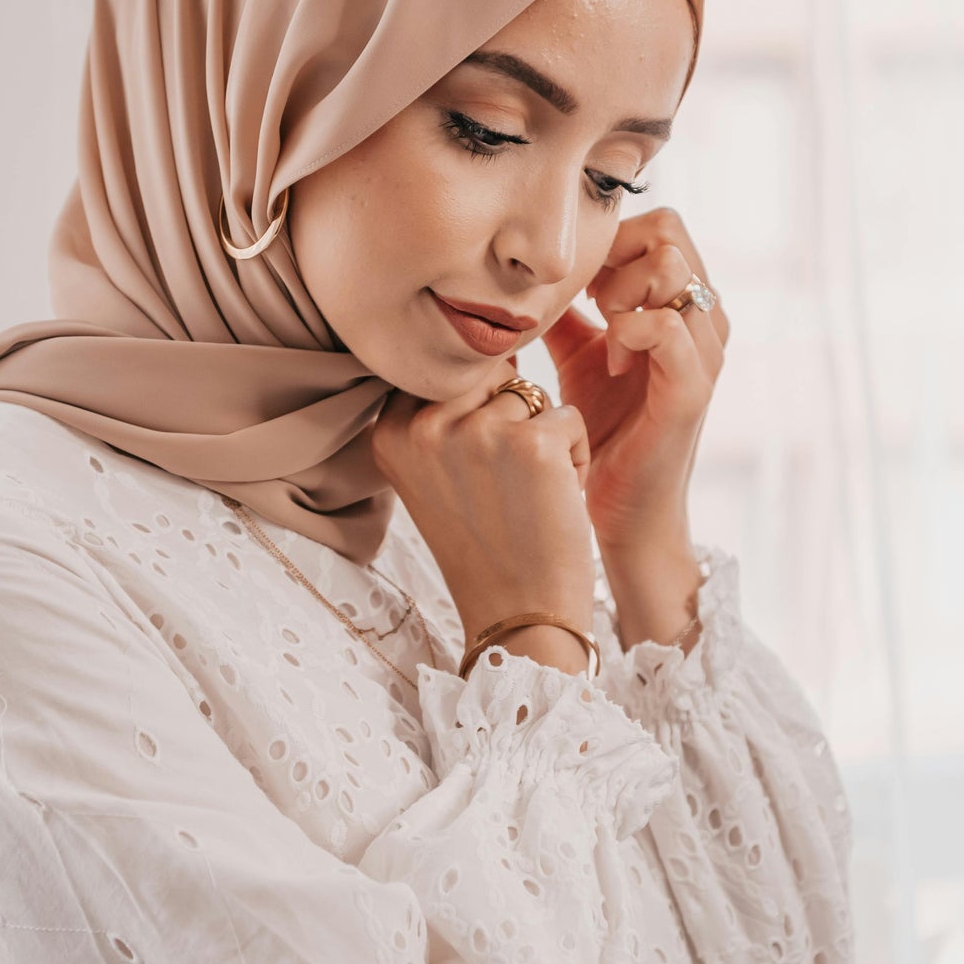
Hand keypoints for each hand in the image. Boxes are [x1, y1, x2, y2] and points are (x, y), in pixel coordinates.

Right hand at [372, 361, 596, 655]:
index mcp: (389, 431)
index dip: (475, 413)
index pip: (443, 373)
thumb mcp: (432, 476)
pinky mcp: (533, 443)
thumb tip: (469, 346)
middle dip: (510, 418)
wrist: (519, 616)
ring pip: (530, 394)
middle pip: (488, 375)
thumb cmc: (485, 544)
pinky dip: (574, 455)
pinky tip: (553, 500)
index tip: (474, 474)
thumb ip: (435, 415)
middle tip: (505, 485)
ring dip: (543, 438)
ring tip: (528, 494)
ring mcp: (477, 433)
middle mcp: (424, 427)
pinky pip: (567, 417)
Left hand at [540, 206, 726, 556]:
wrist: (614, 505)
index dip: (610, 238)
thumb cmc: (602, 430)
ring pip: (673, 266)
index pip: (659, 225)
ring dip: (620, 288)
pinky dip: (626, 329)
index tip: (578, 284)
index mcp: (683, 305)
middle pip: (670, 230)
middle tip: (589, 301)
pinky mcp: (691, 389)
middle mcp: (704, 320)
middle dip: (615, 253)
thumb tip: (532, 272)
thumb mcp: (580, 353)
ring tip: (601, 329)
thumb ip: (569, 310)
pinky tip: (609, 360)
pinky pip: (664, 325)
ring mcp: (704, 353)